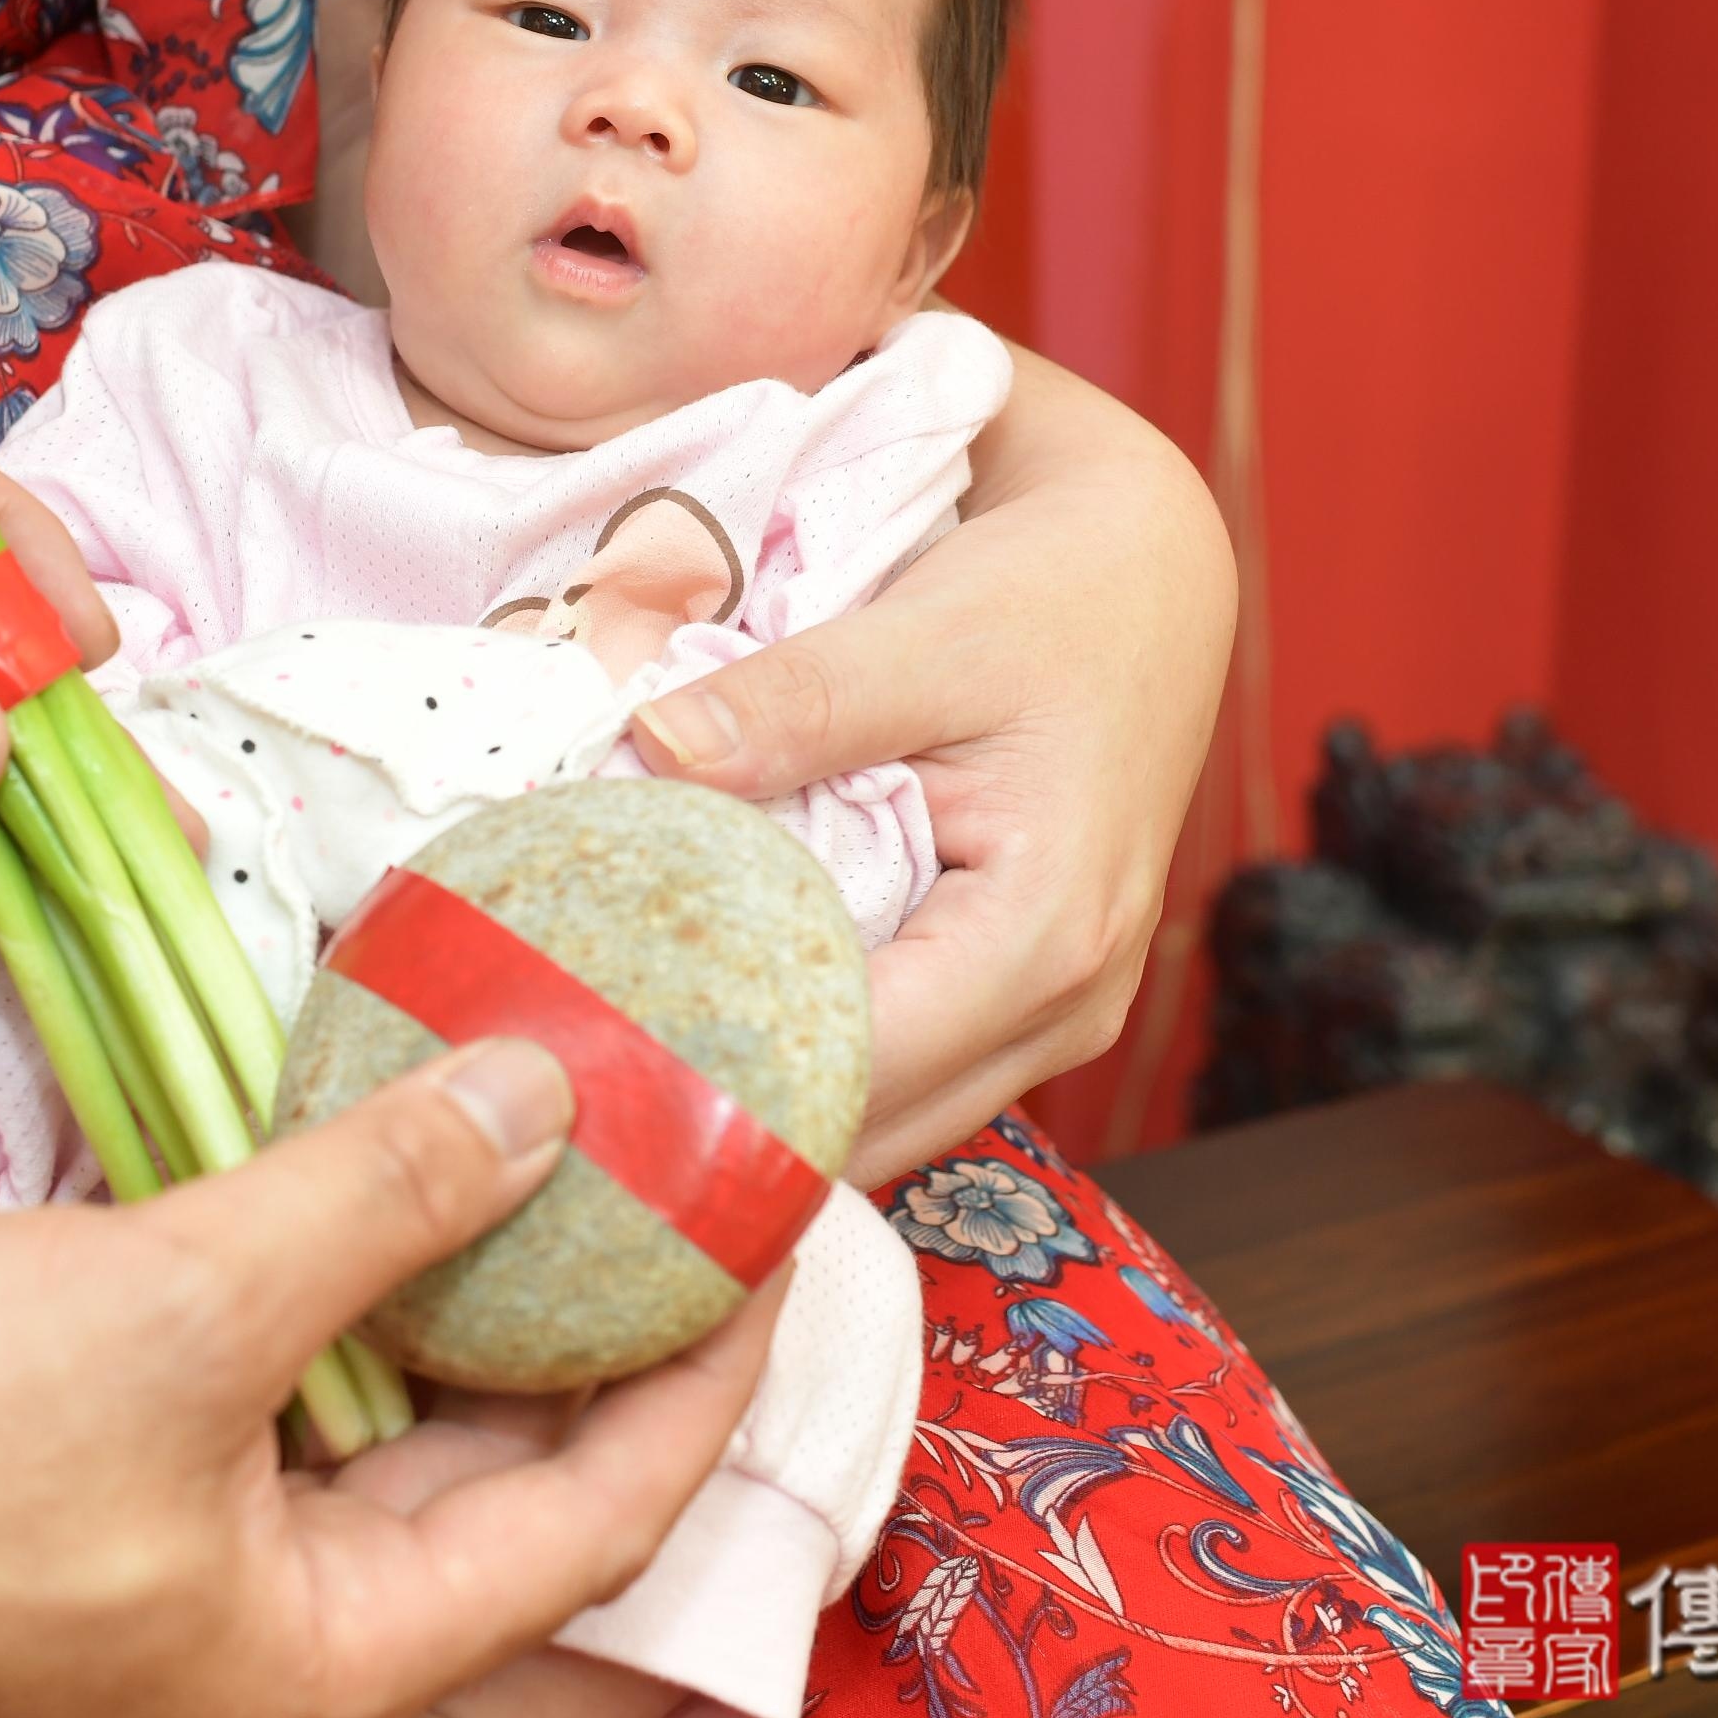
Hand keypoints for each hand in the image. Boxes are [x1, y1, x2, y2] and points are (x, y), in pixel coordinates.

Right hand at [0, 1037, 772, 1717]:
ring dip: (458, 1313)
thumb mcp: (178, 1298)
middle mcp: (274, 1672)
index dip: (707, 1351)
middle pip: (506, 1490)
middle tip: (678, 1171)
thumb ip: (380, 1193)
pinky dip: (334, 1325)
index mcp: (332, 1664)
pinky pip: (275, 1438)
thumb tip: (556, 1093)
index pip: (605, 1509)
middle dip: (592, 1326)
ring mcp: (175, 1625)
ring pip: (386, 1458)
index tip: (777, 1209)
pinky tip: (357, 1205)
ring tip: (548, 1161)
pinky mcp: (89, 1559)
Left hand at [631, 347, 1229, 1179]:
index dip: (718, 1072)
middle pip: (864, 1131)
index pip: (857, 1069)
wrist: (1147, 586)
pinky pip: (901, 1078)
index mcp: (1048, 936)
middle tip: (570, 1068)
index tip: (581, 1047)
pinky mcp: (1020, 1009)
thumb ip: (794, 702)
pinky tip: (707, 1015)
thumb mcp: (928, 630)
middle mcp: (1064, 1013)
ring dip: (763, 1099)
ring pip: (880, 1125)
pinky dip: (806, 1060)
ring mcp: (1050, 1026)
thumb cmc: (1056, 601)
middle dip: (723, 1114)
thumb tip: (650, 750)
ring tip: (621, 1052)